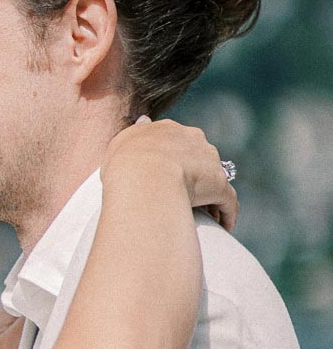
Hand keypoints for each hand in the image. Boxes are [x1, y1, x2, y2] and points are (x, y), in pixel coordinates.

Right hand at [104, 117, 238, 231]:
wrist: (145, 178)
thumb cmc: (126, 164)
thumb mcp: (121, 142)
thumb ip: (134, 133)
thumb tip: (144, 122)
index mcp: (169, 130)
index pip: (177, 142)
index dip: (173, 160)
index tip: (166, 176)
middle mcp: (193, 140)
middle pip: (199, 157)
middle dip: (195, 174)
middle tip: (182, 195)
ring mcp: (209, 162)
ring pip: (215, 179)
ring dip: (210, 195)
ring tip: (203, 216)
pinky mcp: (220, 186)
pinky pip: (227, 201)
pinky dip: (226, 213)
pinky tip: (223, 226)